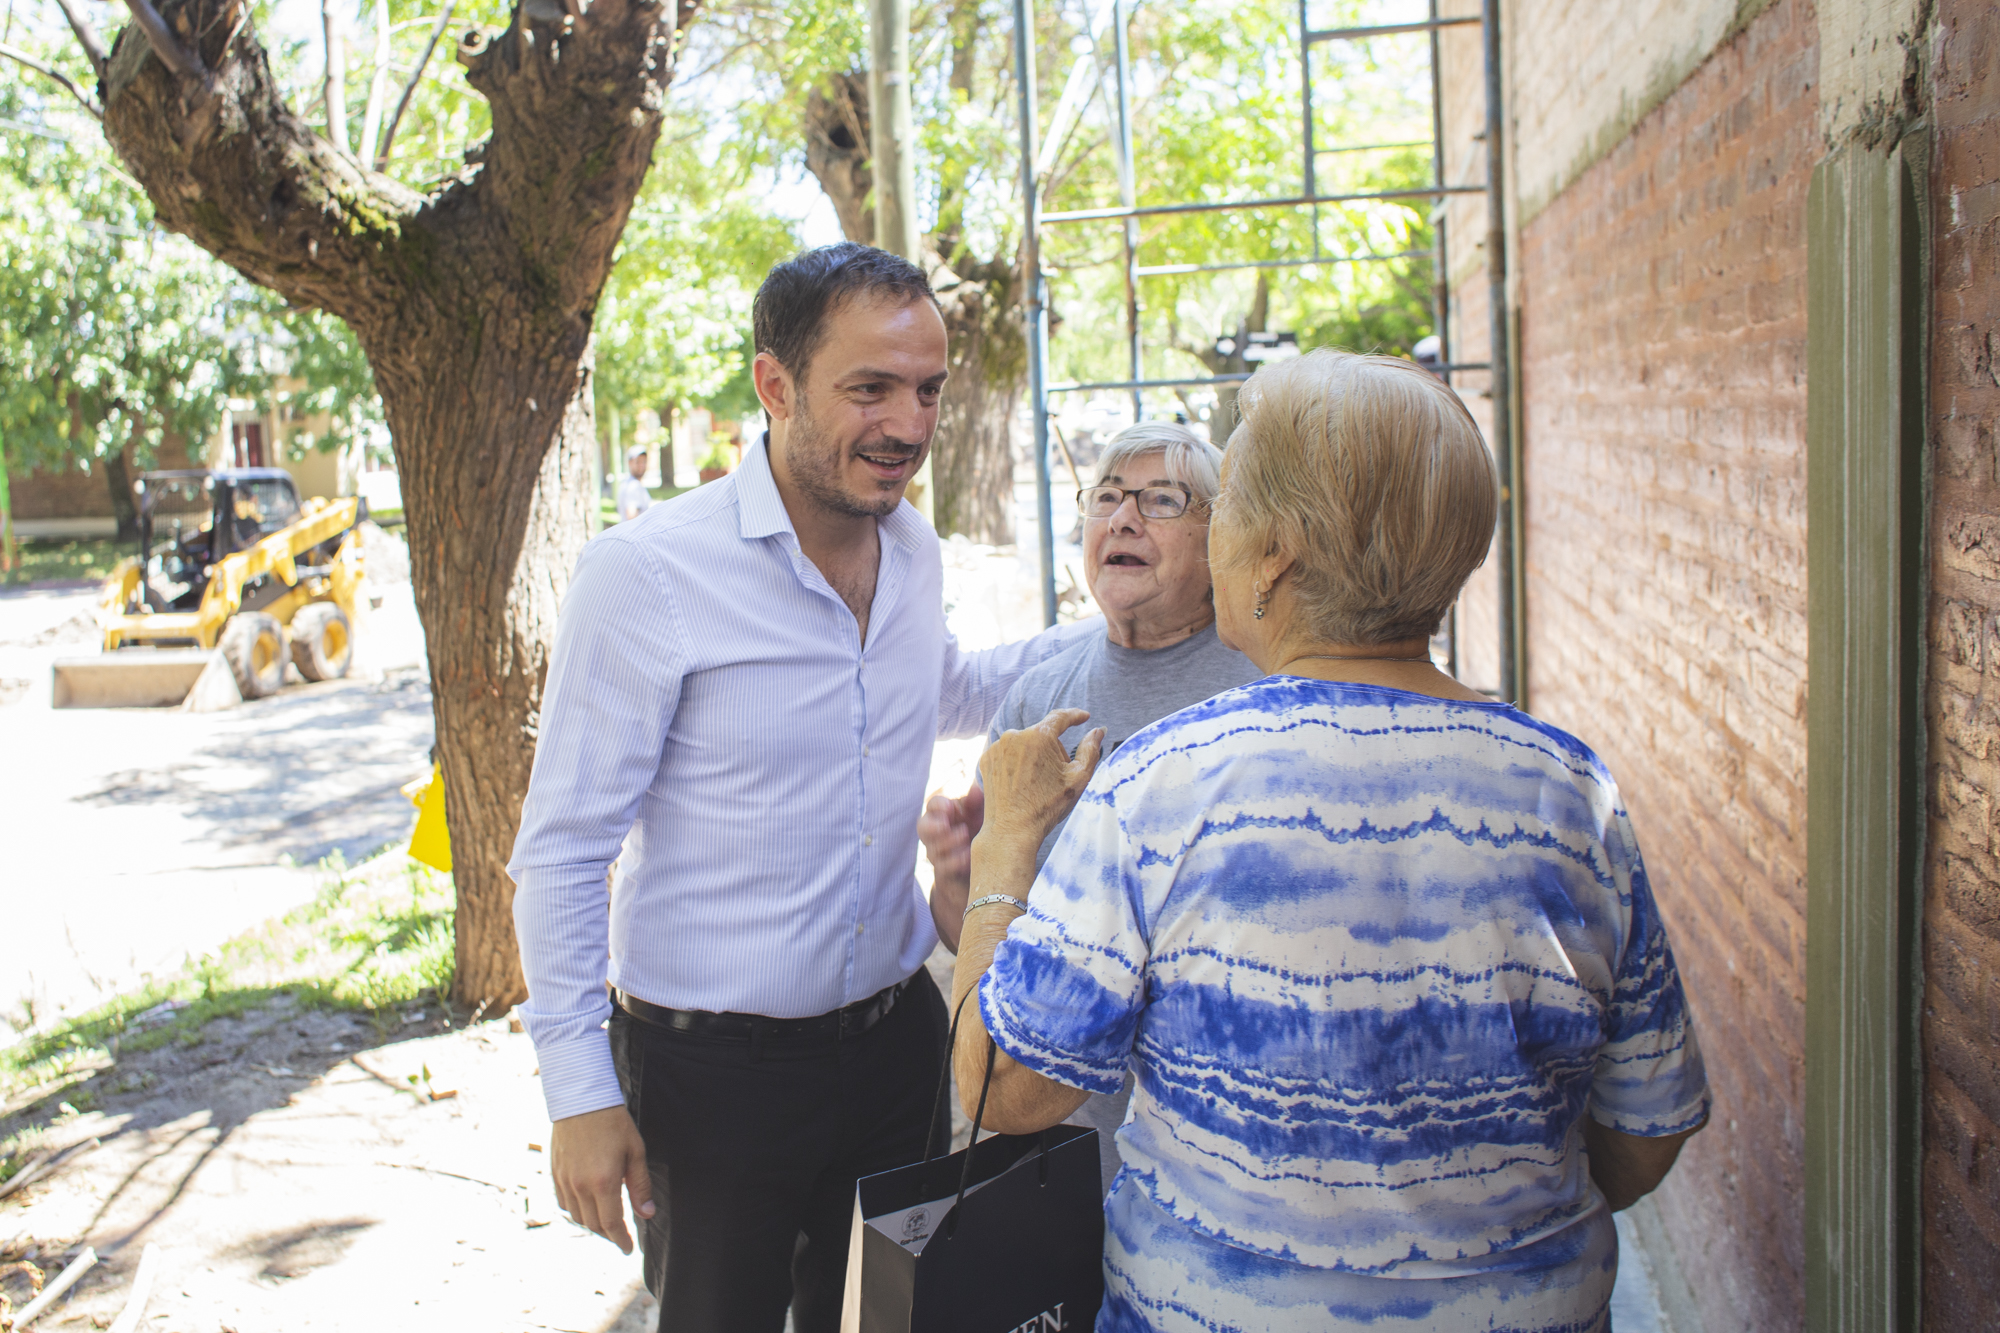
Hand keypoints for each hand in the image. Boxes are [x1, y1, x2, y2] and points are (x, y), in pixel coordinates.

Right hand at [551, 1104, 654, 1253]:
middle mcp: (580, 1186)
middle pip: (593, 1224)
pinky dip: (577, 1211)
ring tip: (607, 1223)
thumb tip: (647, 1214)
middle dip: (609, 1235)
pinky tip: (588, 1207)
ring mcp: (564, 1181)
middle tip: (621, 1236)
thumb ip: (640, 1186)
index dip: (621, 1240)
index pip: (612, 1224)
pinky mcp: (555, 1173)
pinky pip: (564, 1203)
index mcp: (603, 1182)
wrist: (580, 1100)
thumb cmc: (613, 1123)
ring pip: (577, 1216)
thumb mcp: (635, 1152)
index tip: (628, 1249)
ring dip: (592, 1224)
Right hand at [921, 785, 984, 950]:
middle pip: (923, 827)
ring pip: (933, 849)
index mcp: (945, 813)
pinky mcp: (947, 871)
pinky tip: (968, 857)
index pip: (933, 805)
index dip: (938, 805)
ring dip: (948, 842)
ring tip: (965, 836)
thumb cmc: (982, 829)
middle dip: (932, 826)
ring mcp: (939, 853)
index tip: (949, 807)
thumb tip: (976, 789)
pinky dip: (955, 862)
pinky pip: (944, 868)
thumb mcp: (982, 813)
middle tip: (946, 824)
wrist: (985, 864)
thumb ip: (977, 801)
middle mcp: (937, 832)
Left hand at [977, 708, 1104, 848]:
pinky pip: (1008, 753)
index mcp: (1038, 736)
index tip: (1083, 717)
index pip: (1060, 717)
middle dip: (1053, 749)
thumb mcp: (1078, 778)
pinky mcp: (986, 759)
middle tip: (1058, 776)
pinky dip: (1017, 762)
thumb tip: (1098, 730)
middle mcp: (1014, 735)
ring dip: (1034, 755)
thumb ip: (1091, 750)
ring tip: (1037, 783)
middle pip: (1042, 734)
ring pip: (1025, 743)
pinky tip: (1021, 782)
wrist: (1012, 830)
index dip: (1075, 716)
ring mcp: (997, 747)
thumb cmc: (1047, 806)